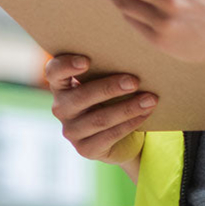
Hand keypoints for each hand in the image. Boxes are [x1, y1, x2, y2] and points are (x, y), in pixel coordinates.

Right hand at [45, 53, 156, 168]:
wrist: (122, 137)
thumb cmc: (114, 98)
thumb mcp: (107, 81)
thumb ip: (109, 68)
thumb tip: (133, 55)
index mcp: (62, 85)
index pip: (54, 72)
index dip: (66, 65)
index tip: (87, 60)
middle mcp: (61, 108)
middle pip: (81, 97)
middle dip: (109, 88)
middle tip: (135, 81)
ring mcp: (71, 131)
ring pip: (99, 119)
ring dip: (128, 108)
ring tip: (150, 99)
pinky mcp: (85, 149)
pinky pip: (109, 136)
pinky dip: (130, 123)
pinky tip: (145, 114)